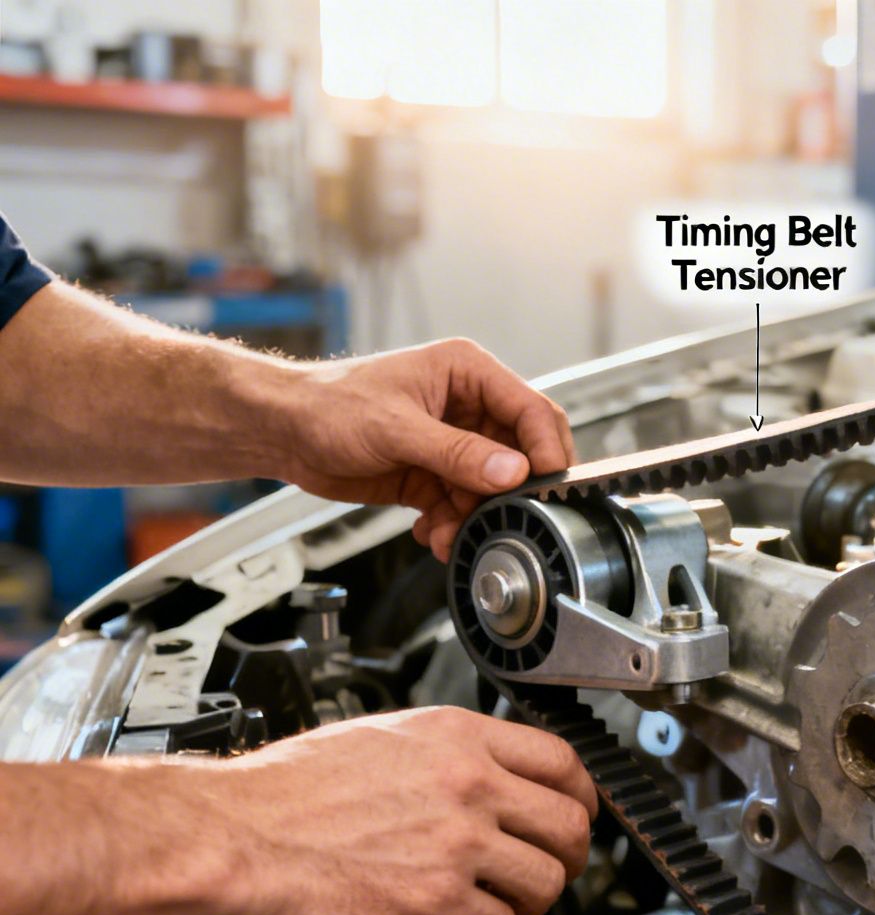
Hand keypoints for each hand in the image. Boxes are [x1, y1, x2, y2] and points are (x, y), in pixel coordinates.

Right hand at [191, 707, 596, 914]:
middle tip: (546, 871)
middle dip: (567, 857)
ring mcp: (457, 842)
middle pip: (570, 826)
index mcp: (458, 737)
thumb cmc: (286, 790)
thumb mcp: (382, 737)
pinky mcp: (435, 898)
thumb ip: (448, 754)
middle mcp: (469, 784)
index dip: (580, 796)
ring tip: (496, 906)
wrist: (234, 831)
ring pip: (545, 881)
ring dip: (528, 904)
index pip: (563, 762)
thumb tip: (487, 773)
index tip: (574, 814)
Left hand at [275, 339, 574, 561]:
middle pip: (519, 454)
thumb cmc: (326, 405)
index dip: (546, 450)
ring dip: (476, 516)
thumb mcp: (396, 428)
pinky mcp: (435, 474)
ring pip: (491, 488)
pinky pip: (463, 505)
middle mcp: (467, 406)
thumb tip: (512, 471)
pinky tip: (434, 534)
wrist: (281, 432)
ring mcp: (453, 442)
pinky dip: (453, 525)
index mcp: (467, 373)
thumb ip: (458, 452)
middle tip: (502, 516)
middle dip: (508, 491)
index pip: (531, 410)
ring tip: (452, 533)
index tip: (547, 485)